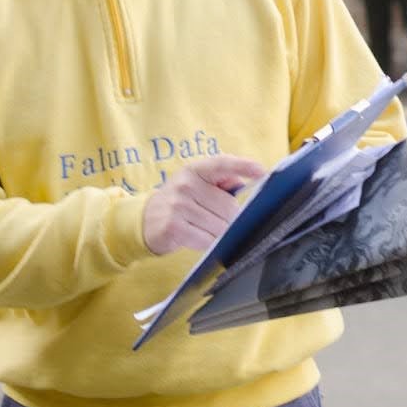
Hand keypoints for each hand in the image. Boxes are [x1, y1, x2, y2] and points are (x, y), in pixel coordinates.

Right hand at [143, 156, 265, 255]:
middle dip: (230, 219)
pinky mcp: (174, 227)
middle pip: (229, 207)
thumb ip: (221, 182)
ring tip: (204, 228)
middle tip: (216, 220)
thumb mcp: (196, 185)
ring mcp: (178, 205)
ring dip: (218, 233)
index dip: (242, 166)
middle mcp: (186, 184)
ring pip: (220, 226)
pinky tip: (197, 237)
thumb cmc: (180, 202)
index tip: (261, 171)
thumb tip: (243, 182)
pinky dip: (208, 243)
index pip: (221, 163)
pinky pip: (207, 240)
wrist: (145, 221)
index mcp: (194, 170)